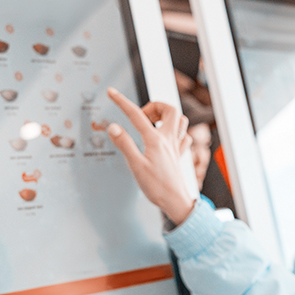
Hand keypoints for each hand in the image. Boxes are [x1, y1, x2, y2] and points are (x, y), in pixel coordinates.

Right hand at [107, 87, 195, 224]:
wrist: (176, 201)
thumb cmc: (157, 187)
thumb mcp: (135, 166)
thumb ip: (124, 144)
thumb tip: (113, 126)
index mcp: (155, 140)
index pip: (136, 114)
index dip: (121, 101)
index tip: (111, 92)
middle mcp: (168, 139)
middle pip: (170, 109)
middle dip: (155, 105)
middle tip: (141, 116)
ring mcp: (176, 146)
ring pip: (180, 120)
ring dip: (167, 116)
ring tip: (152, 124)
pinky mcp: (179, 155)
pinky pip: (183, 136)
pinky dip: (176, 132)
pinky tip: (166, 138)